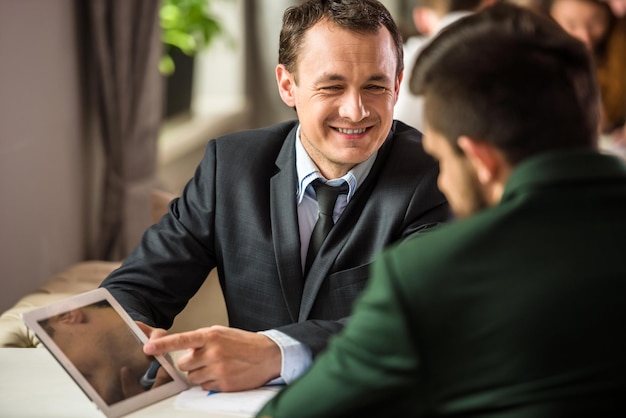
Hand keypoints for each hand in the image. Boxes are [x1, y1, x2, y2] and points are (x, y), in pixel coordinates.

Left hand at [143, 325, 281, 391]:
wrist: (268, 355)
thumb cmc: (244, 343)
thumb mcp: (222, 333)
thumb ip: (202, 339)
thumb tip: (184, 349)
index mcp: (211, 335)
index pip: (182, 340)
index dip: (162, 345)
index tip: (148, 348)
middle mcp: (213, 352)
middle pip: (184, 364)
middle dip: (192, 363)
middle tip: (207, 358)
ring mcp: (218, 369)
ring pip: (192, 377)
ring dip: (200, 373)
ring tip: (218, 366)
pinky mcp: (223, 384)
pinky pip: (204, 387)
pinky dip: (210, 382)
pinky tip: (223, 374)